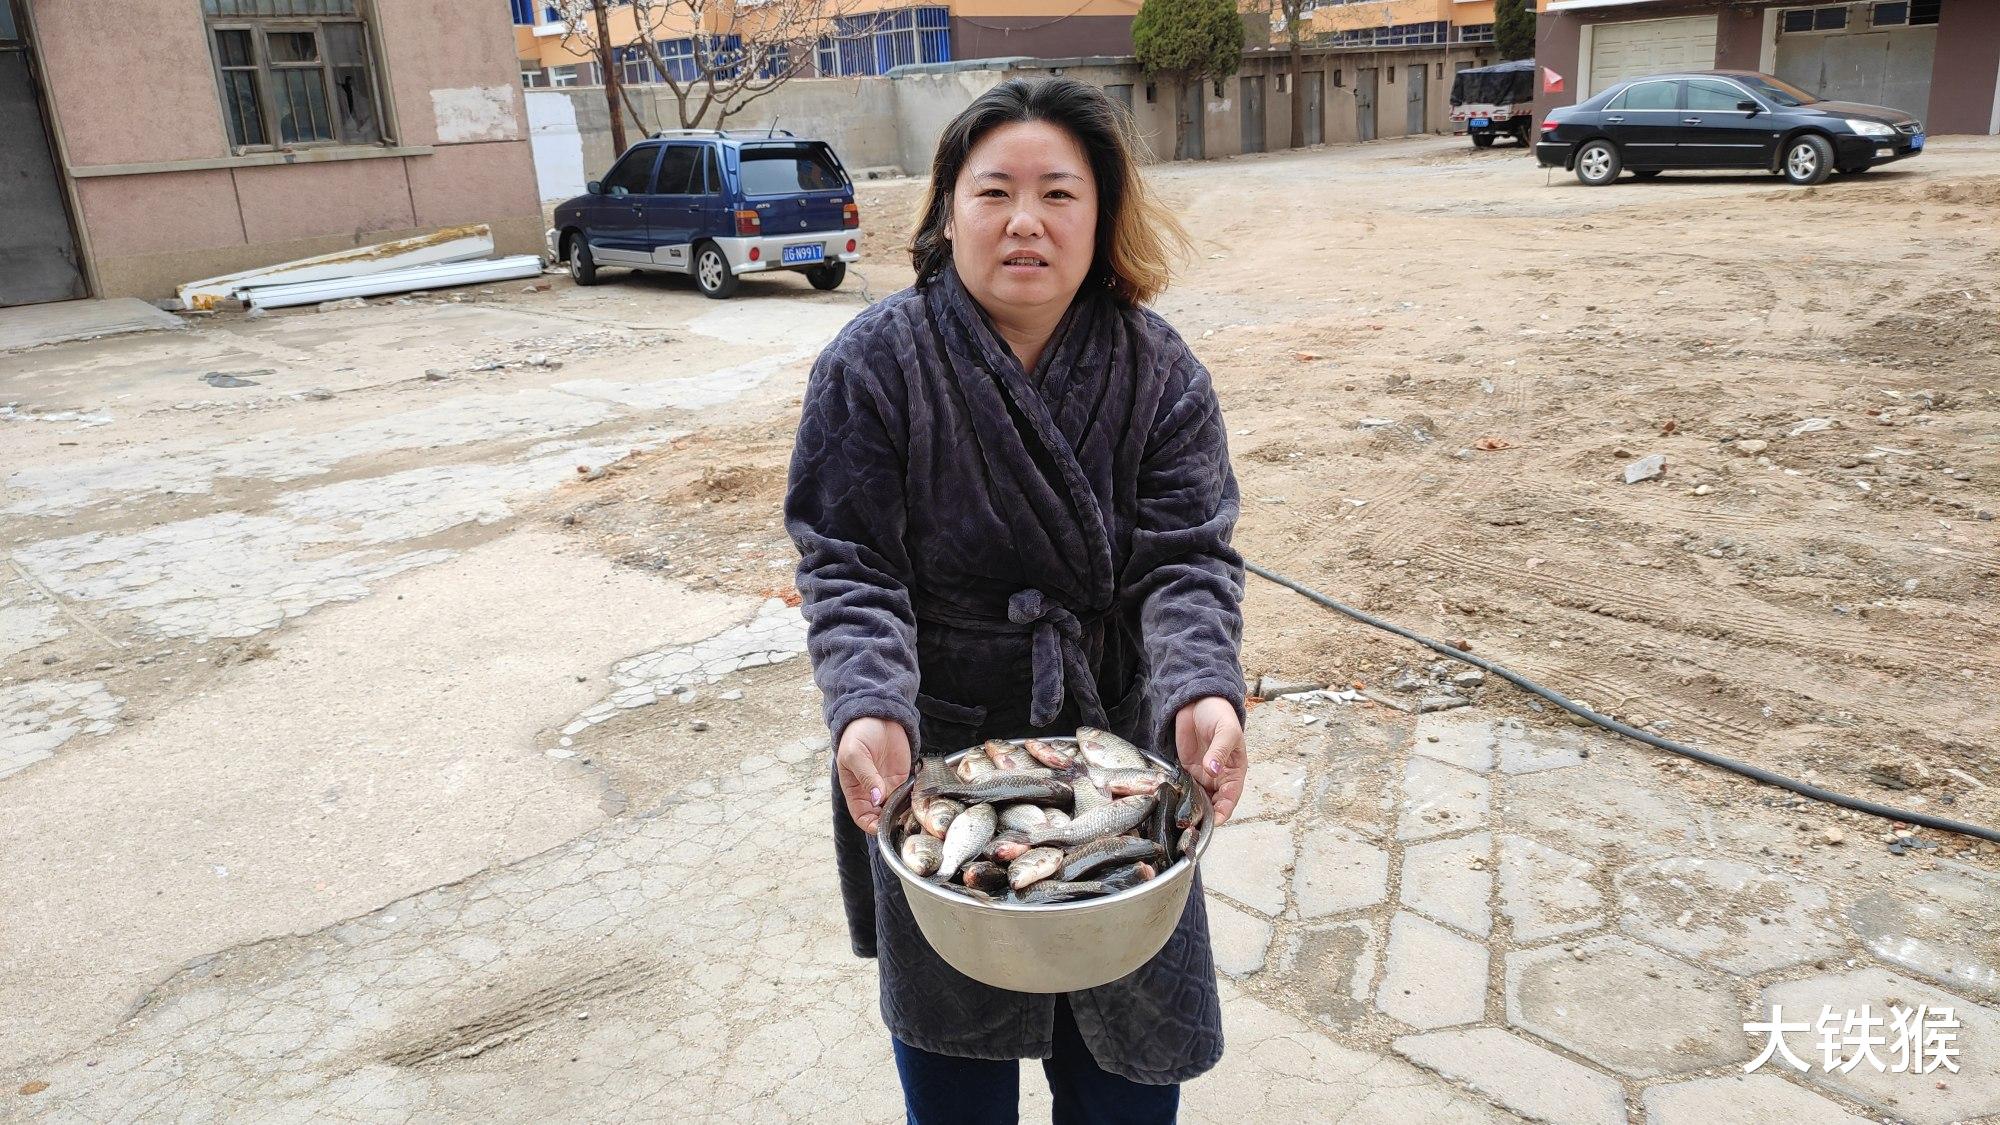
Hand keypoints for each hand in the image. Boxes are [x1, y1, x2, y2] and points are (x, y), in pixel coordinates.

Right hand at [836, 716, 911, 834]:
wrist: (878, 714)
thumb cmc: (859, 733)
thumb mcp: (856, 754)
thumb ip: (867, 777)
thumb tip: (877, 799)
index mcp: (855, 790)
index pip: (862, 817)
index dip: (871, 825)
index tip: (883, 826)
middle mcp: (872, 792)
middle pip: (881, 817)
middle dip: (890, 822)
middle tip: (902, 819)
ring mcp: (888, 785)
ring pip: (896, 808)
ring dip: (904, 813)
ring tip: (912, 812)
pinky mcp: (903, 777)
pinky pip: (909, 794)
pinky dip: (914, 800)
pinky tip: (919, 800)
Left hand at [1175, 696, 1245, 825]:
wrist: (1198, 702)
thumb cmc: (1219, 715)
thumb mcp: (1225, 732)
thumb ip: (1219, 751)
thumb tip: (1213, 770)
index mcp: (1234, 771)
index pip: (1230, 797)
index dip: (1224, 811)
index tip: (1215, 821)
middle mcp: (1219, 777)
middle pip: (1214, 803)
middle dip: (1206, 815)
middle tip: (1193, 824)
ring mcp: (1202, 774)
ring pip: (1199, 799)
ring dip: (1192, 808)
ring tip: (1180, 819)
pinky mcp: (1186, 769)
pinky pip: (1185, 787)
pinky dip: (1180, 795)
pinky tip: (1172, 802)